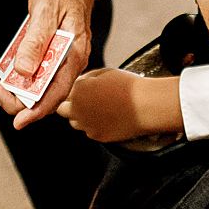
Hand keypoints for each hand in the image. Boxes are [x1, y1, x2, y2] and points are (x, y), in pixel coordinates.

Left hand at [0, 0, 96, 127]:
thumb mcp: (45, 12)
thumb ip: (35, 42)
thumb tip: (24, 71)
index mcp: (74, 56)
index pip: (56, 93)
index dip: (37, 111)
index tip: (18, 122)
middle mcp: (68, 62)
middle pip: (43, 94)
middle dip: (16, 99)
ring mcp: (59, 60)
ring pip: (36, 86)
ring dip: (12, 89)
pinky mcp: (49, 55)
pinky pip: (33, 73)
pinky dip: (15, 77)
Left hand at [58, 68, 182, 141]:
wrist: (145, 106)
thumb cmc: (129, 87)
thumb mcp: (105, 72)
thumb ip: (87, 78)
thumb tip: (81, 83)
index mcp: (78, 91)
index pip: (66, 91)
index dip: (75, 90)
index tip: (84, 89)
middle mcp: (78, 110)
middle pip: (63, 110)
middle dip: (70, 105)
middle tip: (85, 100)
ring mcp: (87, 125)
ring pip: (74, 122)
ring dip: (81, 116)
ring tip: (99, 109)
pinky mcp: (97, 136)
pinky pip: (89, 131)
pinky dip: (94, 126)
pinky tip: (108, 118)